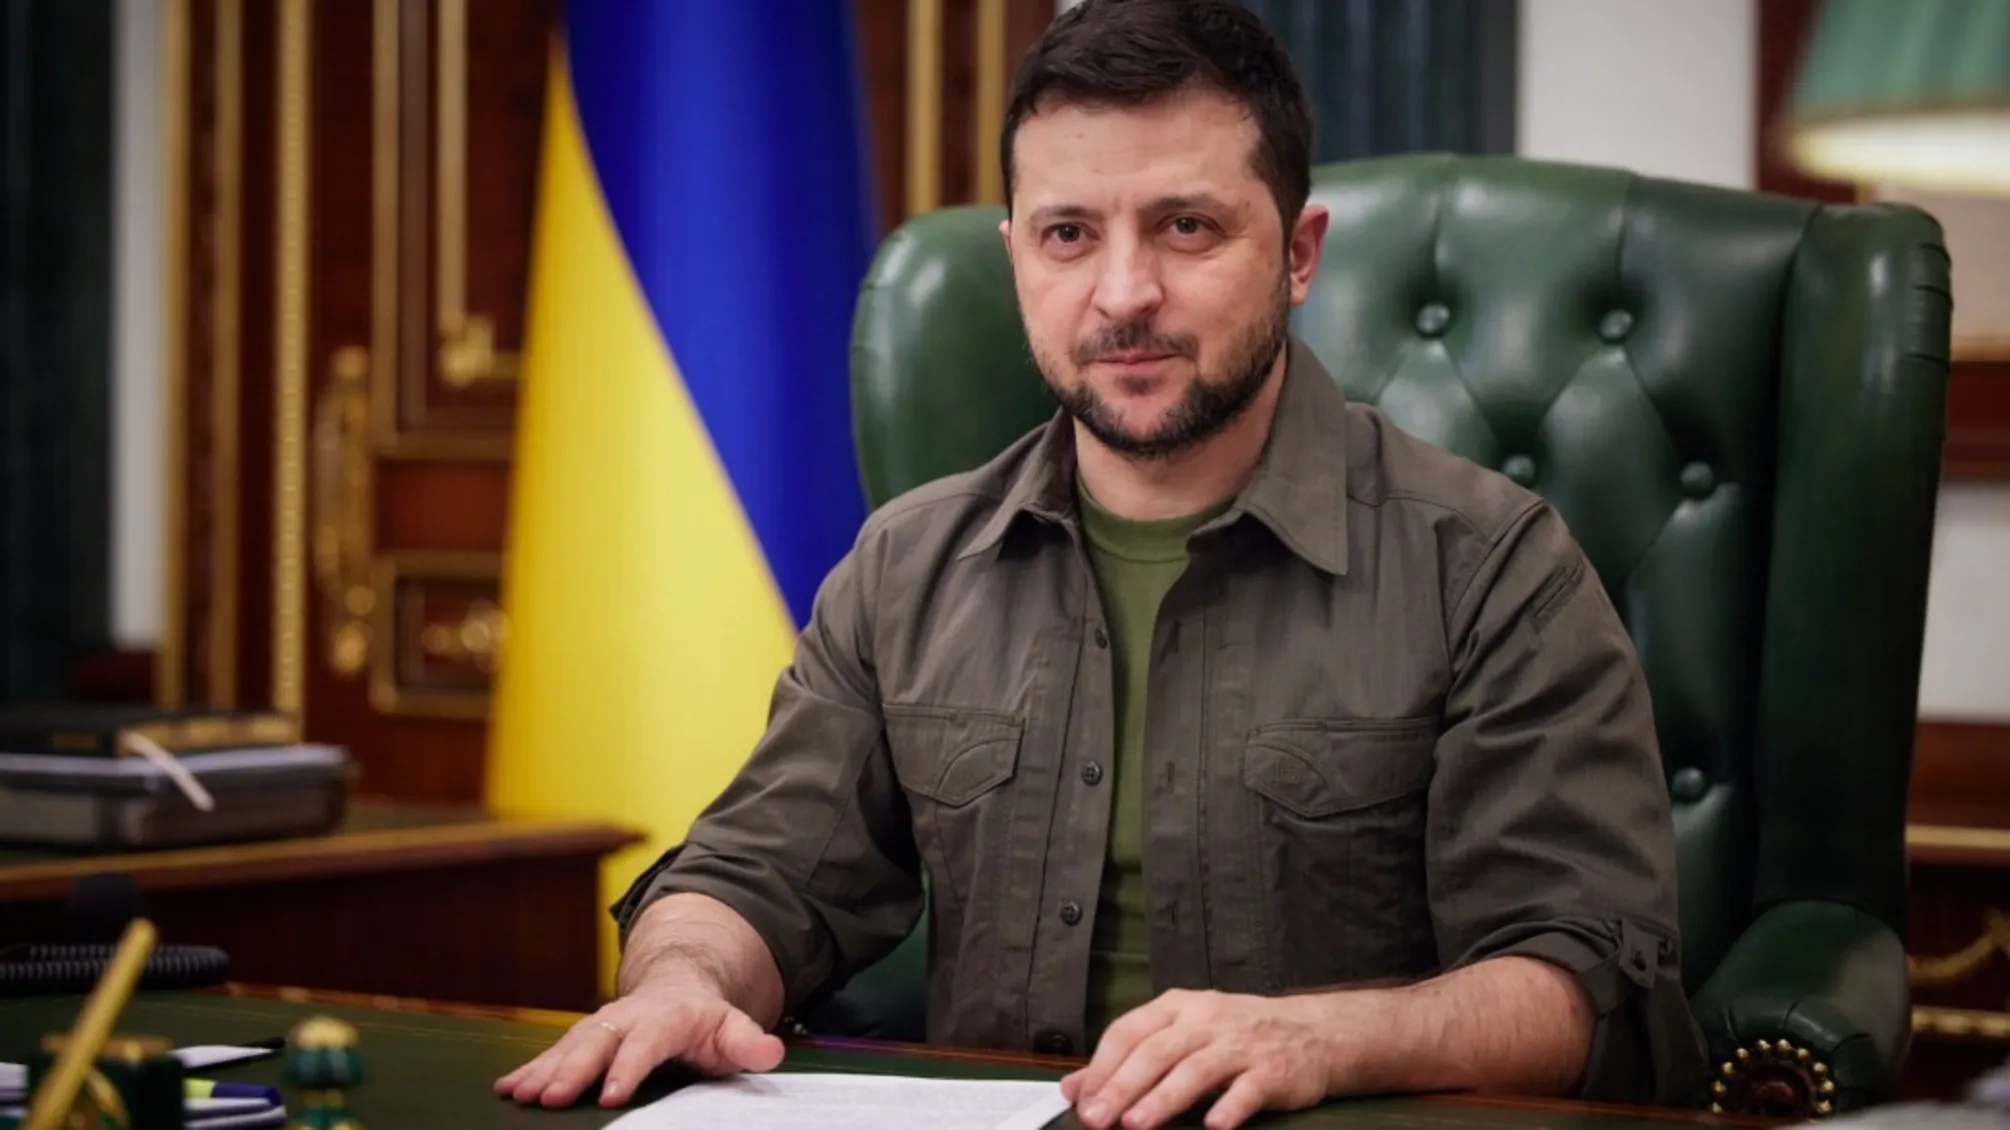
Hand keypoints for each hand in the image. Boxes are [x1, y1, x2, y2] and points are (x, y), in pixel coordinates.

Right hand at [493, 979, 785, 1108]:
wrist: (678, 987)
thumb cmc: (706, 1021)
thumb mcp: (733, 1027)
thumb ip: (748, 1042)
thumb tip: (771, 1050)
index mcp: (666, 1017)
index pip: (646, 1044)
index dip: (627, 1068)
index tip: (609, 1096)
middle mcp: (626, 1018)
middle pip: (596, 1043)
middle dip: (571, 1071)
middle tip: (548, 1098)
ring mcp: (601, 1027)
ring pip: (567, 1046)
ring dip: (540, 1070)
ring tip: (517, 1094)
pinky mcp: (582, 1039)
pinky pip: (552, 1053)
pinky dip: (528, 1069)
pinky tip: (505, 1088)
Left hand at [1061, 989, 1336, 1129]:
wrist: (1313, 1031)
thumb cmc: (1235, 1036)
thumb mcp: (1181, 1033)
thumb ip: (1130, 1058)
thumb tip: (1073, 1087)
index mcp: (1179, 1007)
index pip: (1129, 1031)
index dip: (1102, 1066)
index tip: (1082, 1100)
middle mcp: (1206, 1020)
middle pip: (1156, 1052)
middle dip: (1123, 1087)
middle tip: (1098, 1119)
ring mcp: (1240, 1044)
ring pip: (1195, 1070)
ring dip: (1164, 1099)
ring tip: (1137, 1125)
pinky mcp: (1272, 1071)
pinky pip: (1247, 1090)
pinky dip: (1228, 1107)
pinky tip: (1212, 1126)